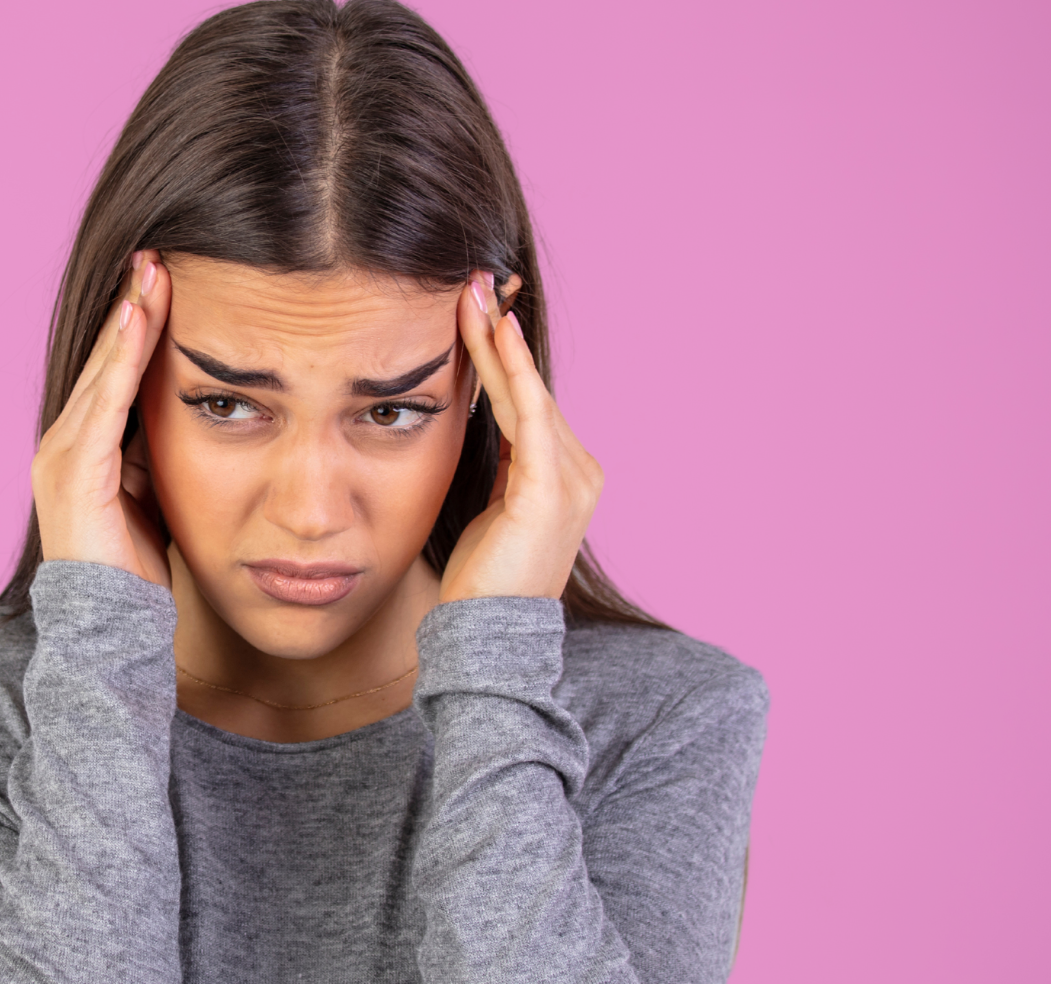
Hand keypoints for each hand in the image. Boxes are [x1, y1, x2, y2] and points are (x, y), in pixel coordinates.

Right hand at [32, 250, 172, 587]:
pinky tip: (141, 318)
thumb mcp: (155, 494)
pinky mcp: (75, 472)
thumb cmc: (139, 571)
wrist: (111, 632)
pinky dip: (123, 357)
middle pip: (104, 360)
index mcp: (83, 448)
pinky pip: (105, 402)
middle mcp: (62, 444)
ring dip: (129, 317)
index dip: (137, 322)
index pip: (115, 370)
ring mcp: (62, 457)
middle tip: (156, 251)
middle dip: (132, 304)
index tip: (165, 274)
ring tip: (151, 269)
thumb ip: (160, 452)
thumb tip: (200, 413)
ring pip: (103, 372)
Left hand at [439, 271, 602, 602]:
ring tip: (470, 293)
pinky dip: (511, 370)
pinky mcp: (549, 490)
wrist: (487, 638)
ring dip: (496, 340)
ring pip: (526, 392)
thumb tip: (475, 423)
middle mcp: (580, 471)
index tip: (474, 305)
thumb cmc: (479, 581)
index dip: (500, 352)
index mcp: (564, 474)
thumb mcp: (488, 509)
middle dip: (498, 332)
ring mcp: (572, 480)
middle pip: (529, 387)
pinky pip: (529, 414)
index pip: (527, 399)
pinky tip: (493, 332)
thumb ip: (495, 467)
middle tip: (472, 279)